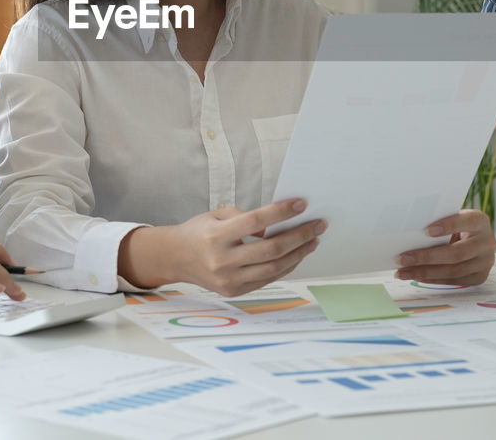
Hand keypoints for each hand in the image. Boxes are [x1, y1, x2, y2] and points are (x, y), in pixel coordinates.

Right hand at [128, 199, 324, 296]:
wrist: (176, 258)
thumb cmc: (199, 232)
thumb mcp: (216, 215)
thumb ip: (245, 218)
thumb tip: (276, 225)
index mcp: (216, 236)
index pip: (256, 222)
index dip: (281, 212)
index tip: (301, 204)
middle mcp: (223, 260)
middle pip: (271, 249)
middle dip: (299, 236)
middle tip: (318, 225)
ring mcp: (229, 279)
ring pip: (274, 268)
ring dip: (298, 253)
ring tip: (313, 240)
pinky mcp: (235, 291)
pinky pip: (268, 279)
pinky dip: (286, 266)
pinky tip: (296, 254)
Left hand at [395, 210, 494, 285]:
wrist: (474, 239)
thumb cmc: (457, 225)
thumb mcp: (452, 218)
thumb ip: (439, 223)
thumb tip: (409, 234)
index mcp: (480, 221)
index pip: (466, 221)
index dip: (448, 225)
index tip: (426, 231)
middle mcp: (487, 242)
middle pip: (457, 253)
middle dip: (427, 257)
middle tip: (403, 258)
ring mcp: (485, 262)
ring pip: (454, 271)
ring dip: (425, 272)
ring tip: (404, 271)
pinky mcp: (479, 276)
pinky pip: (454, 281)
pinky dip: (433, 279)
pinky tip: (416, 276)